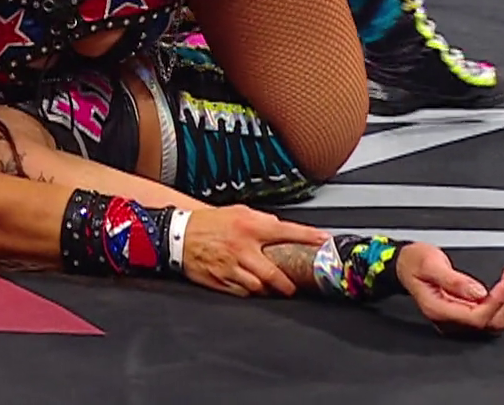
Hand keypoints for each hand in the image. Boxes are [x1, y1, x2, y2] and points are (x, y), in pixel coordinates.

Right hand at [181, 206, 331, 297]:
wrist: (179, 235)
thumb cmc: (210, 223)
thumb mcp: (238, 212)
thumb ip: (261, 221)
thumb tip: (281, 228)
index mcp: (249, 227)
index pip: (286, 231)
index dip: (308, 237)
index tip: (324, 241)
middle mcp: (242, 249)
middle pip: (274, 274)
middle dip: (288, 284)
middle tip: (294, 286)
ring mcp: (231, 268)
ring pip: (259, 287)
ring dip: (269, 289)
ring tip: (272, 287)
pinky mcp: (221, 281)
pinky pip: (243, 293)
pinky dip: (250, 292)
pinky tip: (252, 286)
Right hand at [396, 243, 503, 335]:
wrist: (404, 263)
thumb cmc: (413, 262)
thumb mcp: (430, 264)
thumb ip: (454, 280)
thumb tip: (479, 292)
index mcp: (439, 309)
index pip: (477, 316)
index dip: (497, 301)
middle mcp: (450, 319)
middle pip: (491, 322)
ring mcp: (459, 317)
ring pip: (496, 320)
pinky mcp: (466, 311)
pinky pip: (492, 312)